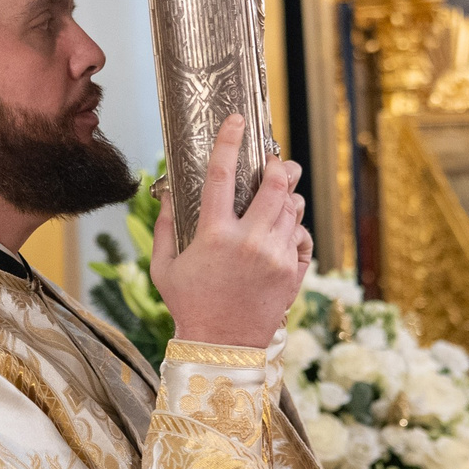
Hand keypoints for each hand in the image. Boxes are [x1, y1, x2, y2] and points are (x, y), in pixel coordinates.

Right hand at [151, 116, 309, 350]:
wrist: (222, 347)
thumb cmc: (189, 306)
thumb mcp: (164, 268)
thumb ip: (165, 227)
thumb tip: (167, 192)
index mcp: (215, 236)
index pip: (223, 176)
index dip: (230, 142)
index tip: (237, 120)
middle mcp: (250, 242)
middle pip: (276, 185)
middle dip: (279, 166)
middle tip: (275, 161)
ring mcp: (276, 257)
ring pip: (294, 208)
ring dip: (288, 195)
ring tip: (278, 196)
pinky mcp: (293, 272)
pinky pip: (303, 236)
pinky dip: (297, 227)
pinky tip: (285, 229)